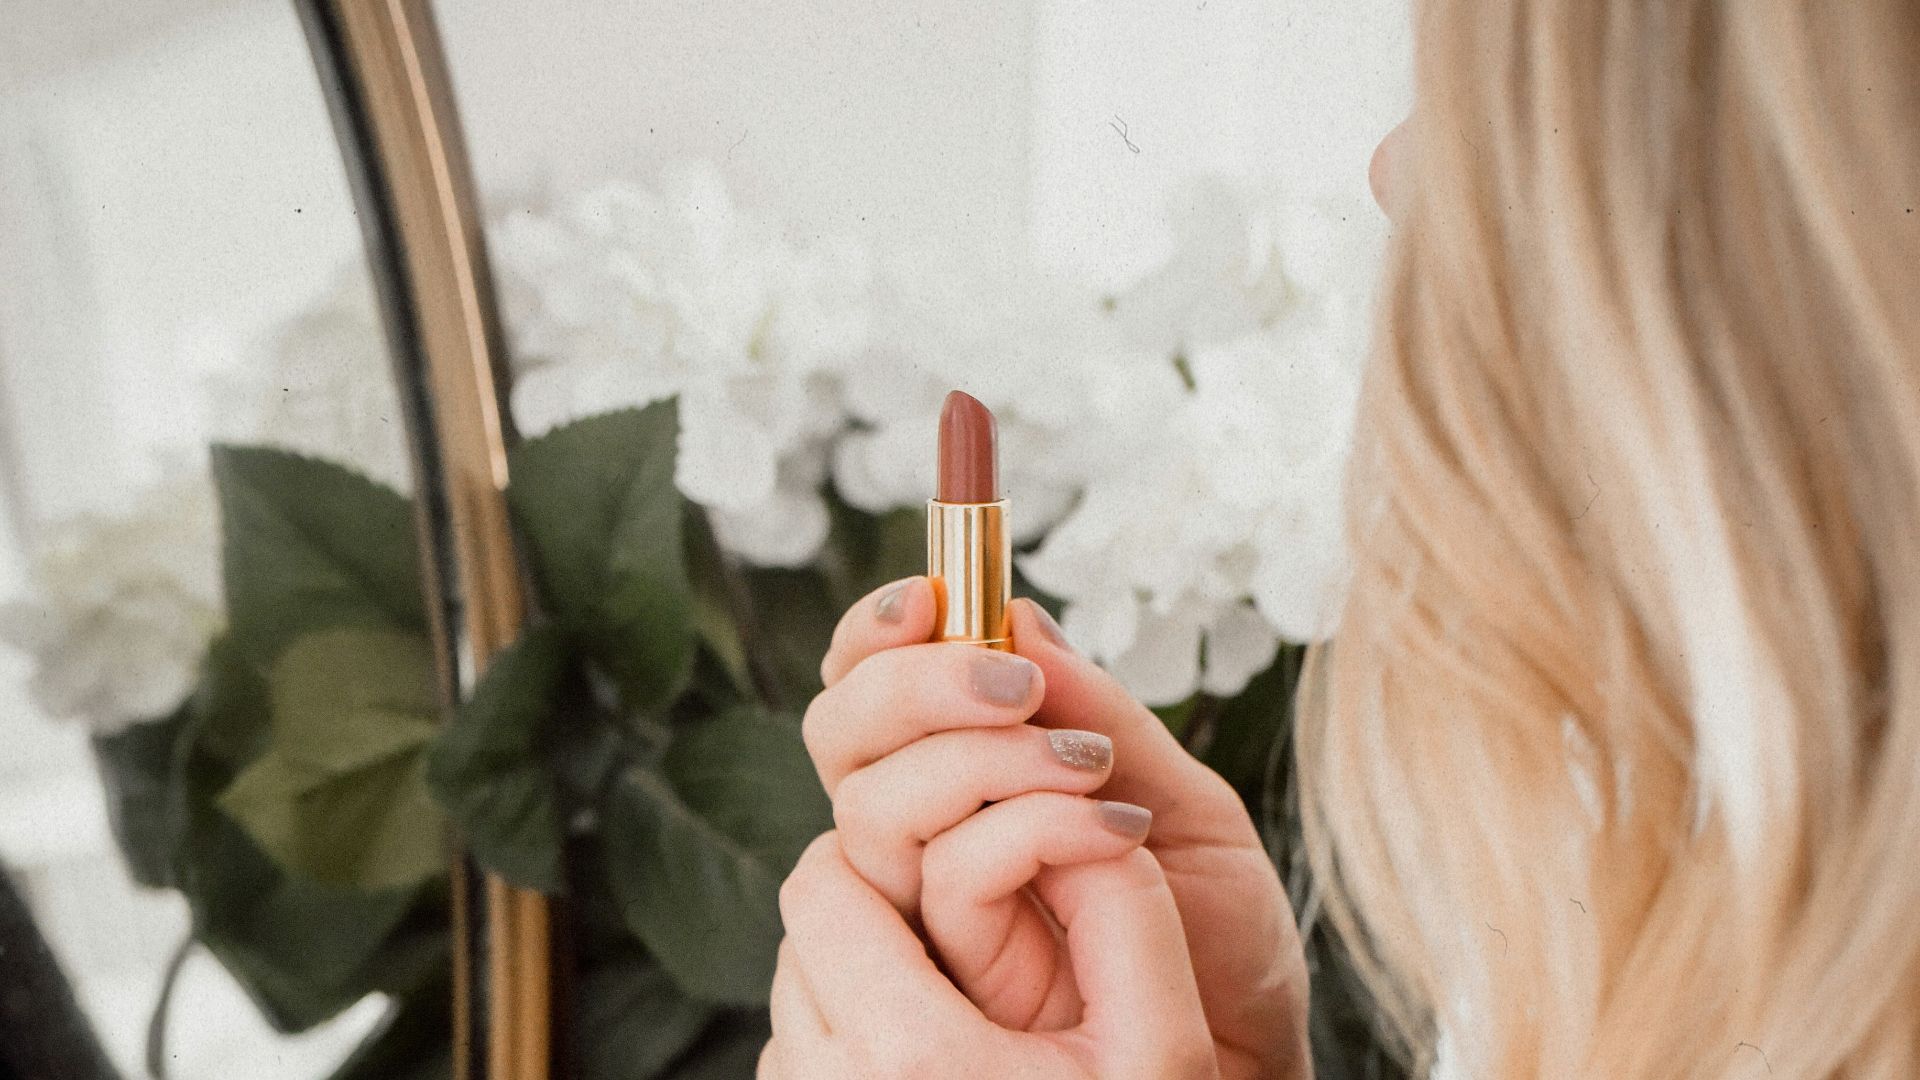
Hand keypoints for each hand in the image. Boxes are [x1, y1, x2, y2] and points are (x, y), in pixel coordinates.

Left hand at [758, 830, 1219, 1078]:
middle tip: (964, 918)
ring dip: (862, 971)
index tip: (960, 861)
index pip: (827, 881)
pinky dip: (850, 1038)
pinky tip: (935, 1065)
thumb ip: (1125, 909)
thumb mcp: (1161, 1045)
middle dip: (877, 903)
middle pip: (803, 931)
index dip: (891, 850)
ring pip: (795, 990)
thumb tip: (1085, 806)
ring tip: (960, 1003)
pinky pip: (801, 1057)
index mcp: (908, 1057)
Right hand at [803, 578, 1310, 1077]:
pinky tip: (1108, 831)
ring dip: (974, 758)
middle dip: (911, 683)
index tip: (929, 593)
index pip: (878, 688)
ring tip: (1089, 766)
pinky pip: (937, 886)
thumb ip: (1101, 714)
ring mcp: (931, 910)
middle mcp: (934, 838)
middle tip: (1014, 685)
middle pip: (842, 735)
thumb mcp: (1190, 803)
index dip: (879, 634)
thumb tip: (1015, 612)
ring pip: (869, 805)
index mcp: (979, 781)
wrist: (1260, 1063)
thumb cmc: (1226, 946)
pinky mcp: (952, 976)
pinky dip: (1015, 836)